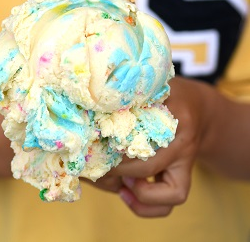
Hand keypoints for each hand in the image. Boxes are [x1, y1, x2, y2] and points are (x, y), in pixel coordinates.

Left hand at [103, 77, 210, 216]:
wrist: (201, 108)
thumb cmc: (168, 94)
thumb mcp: (152, 88)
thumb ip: (130, 96)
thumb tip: (93, 115)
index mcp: (174, 114)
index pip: (144, 132)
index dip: (117, 143)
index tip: (96, 142)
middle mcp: (184, 141)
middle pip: (151, 164)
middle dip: (118, 169)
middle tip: (98, 163)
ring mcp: (187, 161)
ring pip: (171, 192)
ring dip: (138, 193)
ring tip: (119, 182)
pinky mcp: (185, 175)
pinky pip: (171, 201)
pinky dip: (146, 206)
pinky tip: (125, 192)